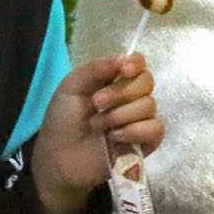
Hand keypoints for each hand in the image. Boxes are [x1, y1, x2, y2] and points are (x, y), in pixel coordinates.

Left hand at [31, 54, 160, 213]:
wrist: (58, 156)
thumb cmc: (63, 119)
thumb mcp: (72, 86)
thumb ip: (97, 68)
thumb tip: (125, 57)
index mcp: (114, 80)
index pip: (138, 63)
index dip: (136, 63)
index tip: (124, 70)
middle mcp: (130, 97)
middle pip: (146, 82)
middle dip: (120, 92)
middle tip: (96, 104)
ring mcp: (139, 120)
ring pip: (149, 105)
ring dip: (119, 115)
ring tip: (98, 126)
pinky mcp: (145, 143)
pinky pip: (155, 129)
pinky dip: (135, 131)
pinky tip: (115, 137)